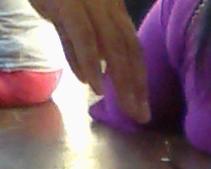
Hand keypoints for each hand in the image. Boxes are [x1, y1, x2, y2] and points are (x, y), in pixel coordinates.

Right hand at [29, 0, 148, 121]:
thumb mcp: (68, 17)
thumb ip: (79, 45)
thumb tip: (90, 77)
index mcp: (111, 7)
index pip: (131, 45)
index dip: (138, 76)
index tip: (142, 105)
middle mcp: (107, 3)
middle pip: (128, 47)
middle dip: (136, 85)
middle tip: (141, 116)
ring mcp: (89, 2)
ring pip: (112, 44)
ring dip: (120, 79)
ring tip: (125, 108)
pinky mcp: (68, 3)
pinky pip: (84, 36)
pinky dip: (90, 62)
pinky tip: (95, 85)